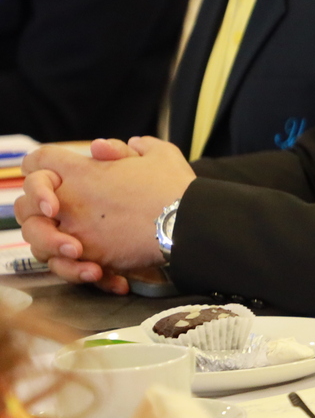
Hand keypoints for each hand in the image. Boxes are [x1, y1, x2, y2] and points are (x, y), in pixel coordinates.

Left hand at [20, 137, 195, 290]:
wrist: (187, 224)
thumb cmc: (174, 187)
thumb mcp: (161, 154)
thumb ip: (139, 146)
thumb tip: (127, 147)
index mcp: (81, 171)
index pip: (38, 161)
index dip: (43, 165)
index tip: (58, 175)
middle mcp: (69, 202)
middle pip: (24, 204)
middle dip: (38, 208)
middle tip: (60, 212)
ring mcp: (75, 231)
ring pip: (37, 240)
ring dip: (52, 242)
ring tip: (77, 247)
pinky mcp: (89, 257)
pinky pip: (66, 267)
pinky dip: (78, 269)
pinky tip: (100, 270)